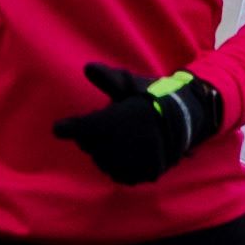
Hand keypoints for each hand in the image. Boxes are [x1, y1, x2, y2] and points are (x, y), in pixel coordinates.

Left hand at [56, 67, 219, 187]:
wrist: (185, 115)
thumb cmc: (152, 96)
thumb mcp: (130, 84)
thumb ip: (108, 79)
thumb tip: (87, 68)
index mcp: (109, 122)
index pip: (78, 130)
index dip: (67, 128)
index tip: (59, 128)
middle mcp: (116, 145)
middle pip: (89, 147)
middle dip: (91, 138)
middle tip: (101, 128)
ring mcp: (131, 162)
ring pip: (103, 163)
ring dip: (104, 153)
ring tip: (116, 141)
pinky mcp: (144, 173)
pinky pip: (121, 176)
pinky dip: (120, 167)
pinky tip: (125, 156)